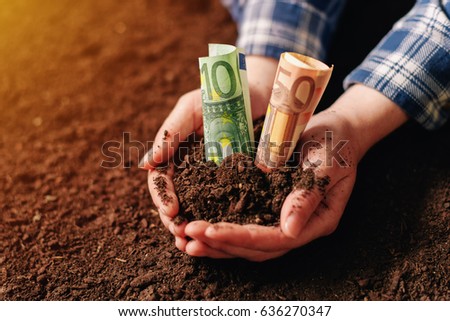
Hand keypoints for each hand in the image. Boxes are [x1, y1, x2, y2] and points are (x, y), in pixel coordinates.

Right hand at [141, 56, 277, 249]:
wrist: (258, 91)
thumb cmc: (221, 94)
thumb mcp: (192, 107)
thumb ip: (170, 132)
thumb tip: (146, 165)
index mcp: (177, 152)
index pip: (161, 180)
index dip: (162, 197)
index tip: (171, 212)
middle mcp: (192, 168)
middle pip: (175, 199)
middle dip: (173, 219)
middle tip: (181, 234)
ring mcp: (212, 176)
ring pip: (196, 206)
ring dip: (191, 226)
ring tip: (192, 243)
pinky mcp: (236, 180)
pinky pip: (223, 203)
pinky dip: (216, 220)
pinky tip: (217, 236)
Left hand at [181, 84, 407, 260]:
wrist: (336, 132)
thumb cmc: (335, 143)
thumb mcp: (326, 164)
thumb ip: (308, 197)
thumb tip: (288, 230)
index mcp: (317, 221)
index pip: (275, 239)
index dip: (241, 237)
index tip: (209, 230)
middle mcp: (299, 228)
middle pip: (257, 248)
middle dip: (221, 243)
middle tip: (187, 235)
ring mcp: (284, 222)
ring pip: (248, 244)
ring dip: (217, 243)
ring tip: (185, 238)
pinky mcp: (270, 211)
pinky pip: (245, 227)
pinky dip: (222, 229)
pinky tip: (198, 226)